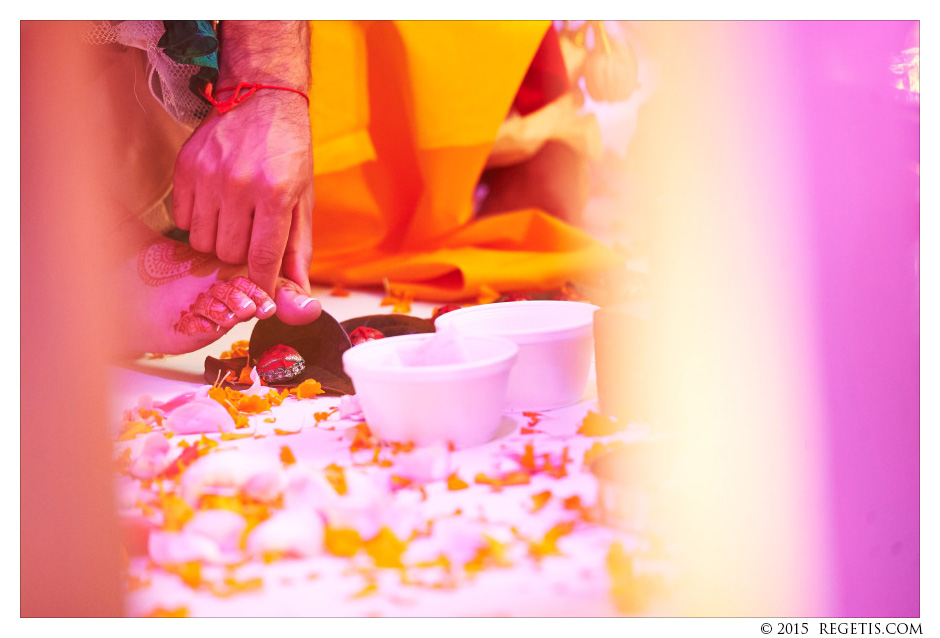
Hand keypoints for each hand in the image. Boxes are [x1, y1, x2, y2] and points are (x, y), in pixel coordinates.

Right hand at [172, 91, 313, 300]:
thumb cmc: (289, 153)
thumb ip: (298, 249)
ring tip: (233, 220)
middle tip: (250, 236)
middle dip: (241, 255)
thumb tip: (299, 292)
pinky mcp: (185, 167)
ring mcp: (208, 176)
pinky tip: (214, 205)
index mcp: (275, 195)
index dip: (262, 283)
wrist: (262, 98)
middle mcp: (239, 186)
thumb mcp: (303, 199)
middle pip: (228, 254)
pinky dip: (197, 221)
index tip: (262, 292)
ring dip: (217, 240)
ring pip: (201, 241)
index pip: (262, 259)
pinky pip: (181, 219)